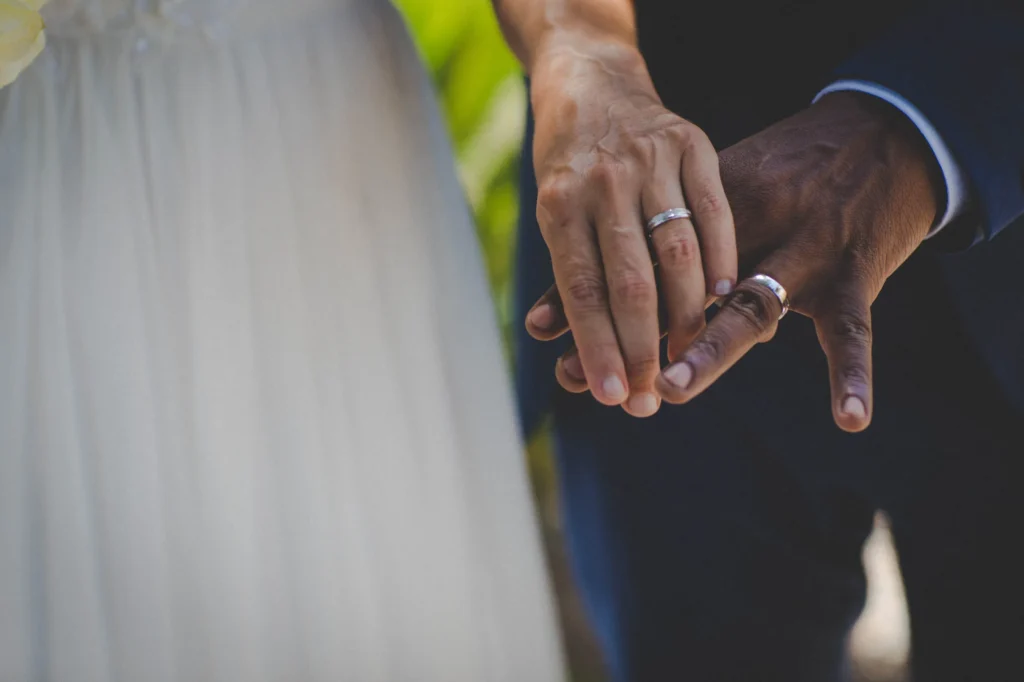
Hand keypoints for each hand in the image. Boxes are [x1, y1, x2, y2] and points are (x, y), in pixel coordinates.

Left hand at [525, 39, 735, 416]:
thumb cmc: (567, 165)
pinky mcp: (692, 142)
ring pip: (677, 254)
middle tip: (652, 398)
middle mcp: (603, 181)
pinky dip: (721, 261)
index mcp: (559, 204)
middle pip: (629, 282)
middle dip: (642, 348)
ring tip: (686, 358)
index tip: (613, 396)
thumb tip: (543, 337)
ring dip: (685, 317)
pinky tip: (722, 299)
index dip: (597, 348)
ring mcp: (649, 159)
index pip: (581, 291)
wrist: (593, 83)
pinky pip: (715, 213)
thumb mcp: (551, 212)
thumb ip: (562, 272)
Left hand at [533, 91, 943, 431]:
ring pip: (750, 303)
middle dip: (633, 333)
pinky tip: (849, 419)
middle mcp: (752, 216)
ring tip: (670, 386)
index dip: (597, 302)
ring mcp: (805, 243)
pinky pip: (851, 330)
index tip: (552, 347)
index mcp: (708, 198)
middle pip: (679, 283)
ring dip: (708, 348)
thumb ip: (646, 250)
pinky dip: (852, 374)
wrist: (876, 133)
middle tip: (593, 380)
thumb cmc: (775, 174)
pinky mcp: (853, 269)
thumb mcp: (709, 197)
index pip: (640, 254)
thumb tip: (554, 316)